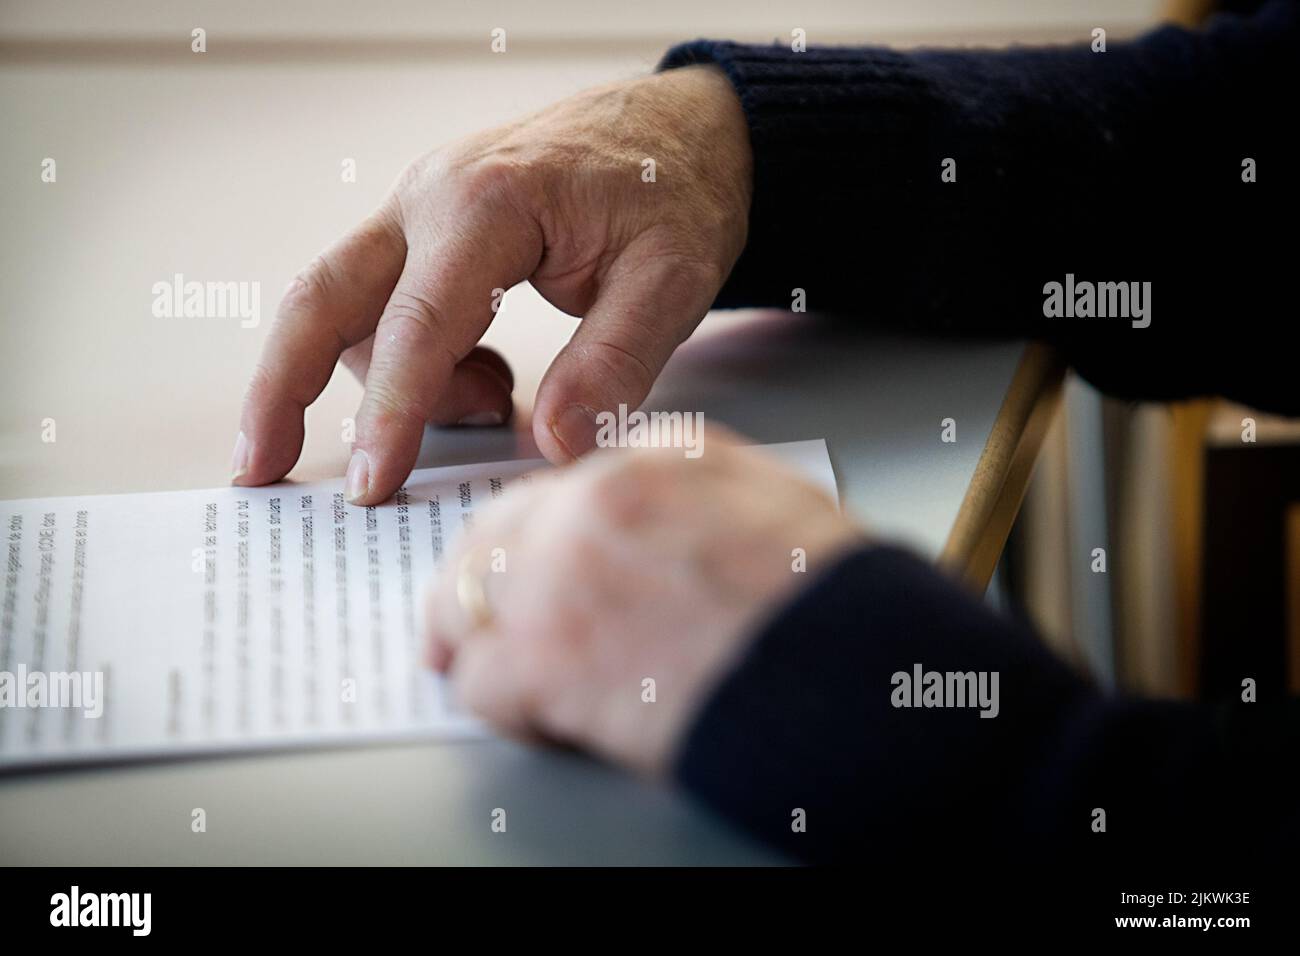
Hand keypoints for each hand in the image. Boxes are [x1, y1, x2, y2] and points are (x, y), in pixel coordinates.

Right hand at [232, 65, 752, 503]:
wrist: (682, 130)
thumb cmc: (674, 190)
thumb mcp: (671, 279)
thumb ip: (613, 364)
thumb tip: (553, 447)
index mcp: (487, 203)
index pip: (419, 324)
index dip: (393, 414)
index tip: (372, 485)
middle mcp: (430, 198)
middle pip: (322, 298)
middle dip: (281, 387)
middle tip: (257, 468)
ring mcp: (421, 211)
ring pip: (353, 310)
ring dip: (391, 383)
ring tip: (493, 401)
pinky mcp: (431, 233)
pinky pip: (389, 307)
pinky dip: (414, 362)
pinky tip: (487, 378)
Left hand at [425, 432, 864, 774]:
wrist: (839, 667)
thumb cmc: (826, 597)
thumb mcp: (769, 493)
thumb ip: (690, 477)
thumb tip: (655, 493)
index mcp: (643, 465)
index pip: (548, 496)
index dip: (528, 545)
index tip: (520, 572)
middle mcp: (588, 506)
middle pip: (490, 542)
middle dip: (478, 586)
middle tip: (472, 626)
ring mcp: (556, 578)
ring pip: (465, 604)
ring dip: (477, 642)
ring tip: (495, 674)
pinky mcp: (542, 658)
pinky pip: (479, 680)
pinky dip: (500, 706)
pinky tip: (538, 717)